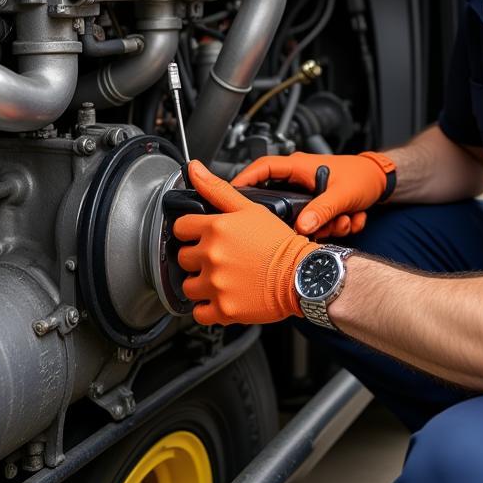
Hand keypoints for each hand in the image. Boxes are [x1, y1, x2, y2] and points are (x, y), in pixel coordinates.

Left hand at [174, 159, 317, 325]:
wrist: (302, 274)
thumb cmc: (280, 243)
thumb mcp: (250, 208)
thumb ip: (218, 189)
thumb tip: (194, 169)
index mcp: (216, 228)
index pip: (180, 228)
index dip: (190, 231)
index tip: (201, 237)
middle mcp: (212, 256)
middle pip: (182, 258)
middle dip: (196, 258)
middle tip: (217, 259)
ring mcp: (217, 284)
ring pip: (188, 286)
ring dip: (200, 284)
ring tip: (220, 279)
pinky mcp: (223, 309)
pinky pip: (199, 313)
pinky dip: (207, 308)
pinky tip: (221, 297)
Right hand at [231, 151, 395, 236]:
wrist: (383, 181)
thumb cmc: (363, 176)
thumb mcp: (342, 194)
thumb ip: (322, 210)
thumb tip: (302, 226)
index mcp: (300, 166)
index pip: (262, 167)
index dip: (243, 179)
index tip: (230, 195)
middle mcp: (301, 178)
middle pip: (282, 203)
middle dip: (304, 220)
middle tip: (321, 225)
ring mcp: (309, 193)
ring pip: (303, 218)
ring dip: (327, 225)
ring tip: (344, 219)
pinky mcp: (318, 206)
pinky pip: (317, 222)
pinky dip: (335, 225)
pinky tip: (350, 217)